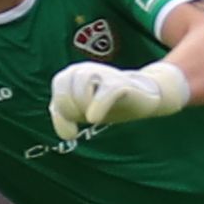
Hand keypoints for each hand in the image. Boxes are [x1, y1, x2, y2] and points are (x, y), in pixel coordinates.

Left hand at [49, 56, 194, 139]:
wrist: (145, 97)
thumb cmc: (109, 103)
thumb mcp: (82, 110)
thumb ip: (63, 115)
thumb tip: (67, 133)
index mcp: (72, 75)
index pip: (57, 90)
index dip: (61, 114)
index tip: (72, 132)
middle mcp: (85, 70)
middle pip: (65, 90)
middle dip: (72, 110)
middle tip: (86, 119)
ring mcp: (104, 75)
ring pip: (82, 85)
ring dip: (84, 106)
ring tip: (94, 117)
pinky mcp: (121, 84)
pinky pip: (105, 91)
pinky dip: (97, 104)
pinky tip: (94, 119)